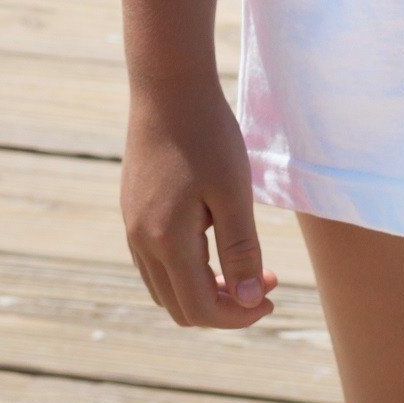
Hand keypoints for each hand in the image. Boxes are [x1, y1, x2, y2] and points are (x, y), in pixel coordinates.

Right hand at [122, 82, 278, 327]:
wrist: (168, 86)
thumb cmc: (208, 134)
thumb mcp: (234, 191)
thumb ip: (240, 250)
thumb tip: (246, 301)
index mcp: (166, 241)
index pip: (201, 309)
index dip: (239, 317)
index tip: (272, 298)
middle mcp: (141, 241)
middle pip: (180, 306)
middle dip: (224, 306)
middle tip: (263, 282)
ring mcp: (132, 225)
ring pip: (164, 288)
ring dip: (204, 290)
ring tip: (242, 266)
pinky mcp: (132, 209)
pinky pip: (155, 262)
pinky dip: (186, 270)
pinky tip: (214, 243)